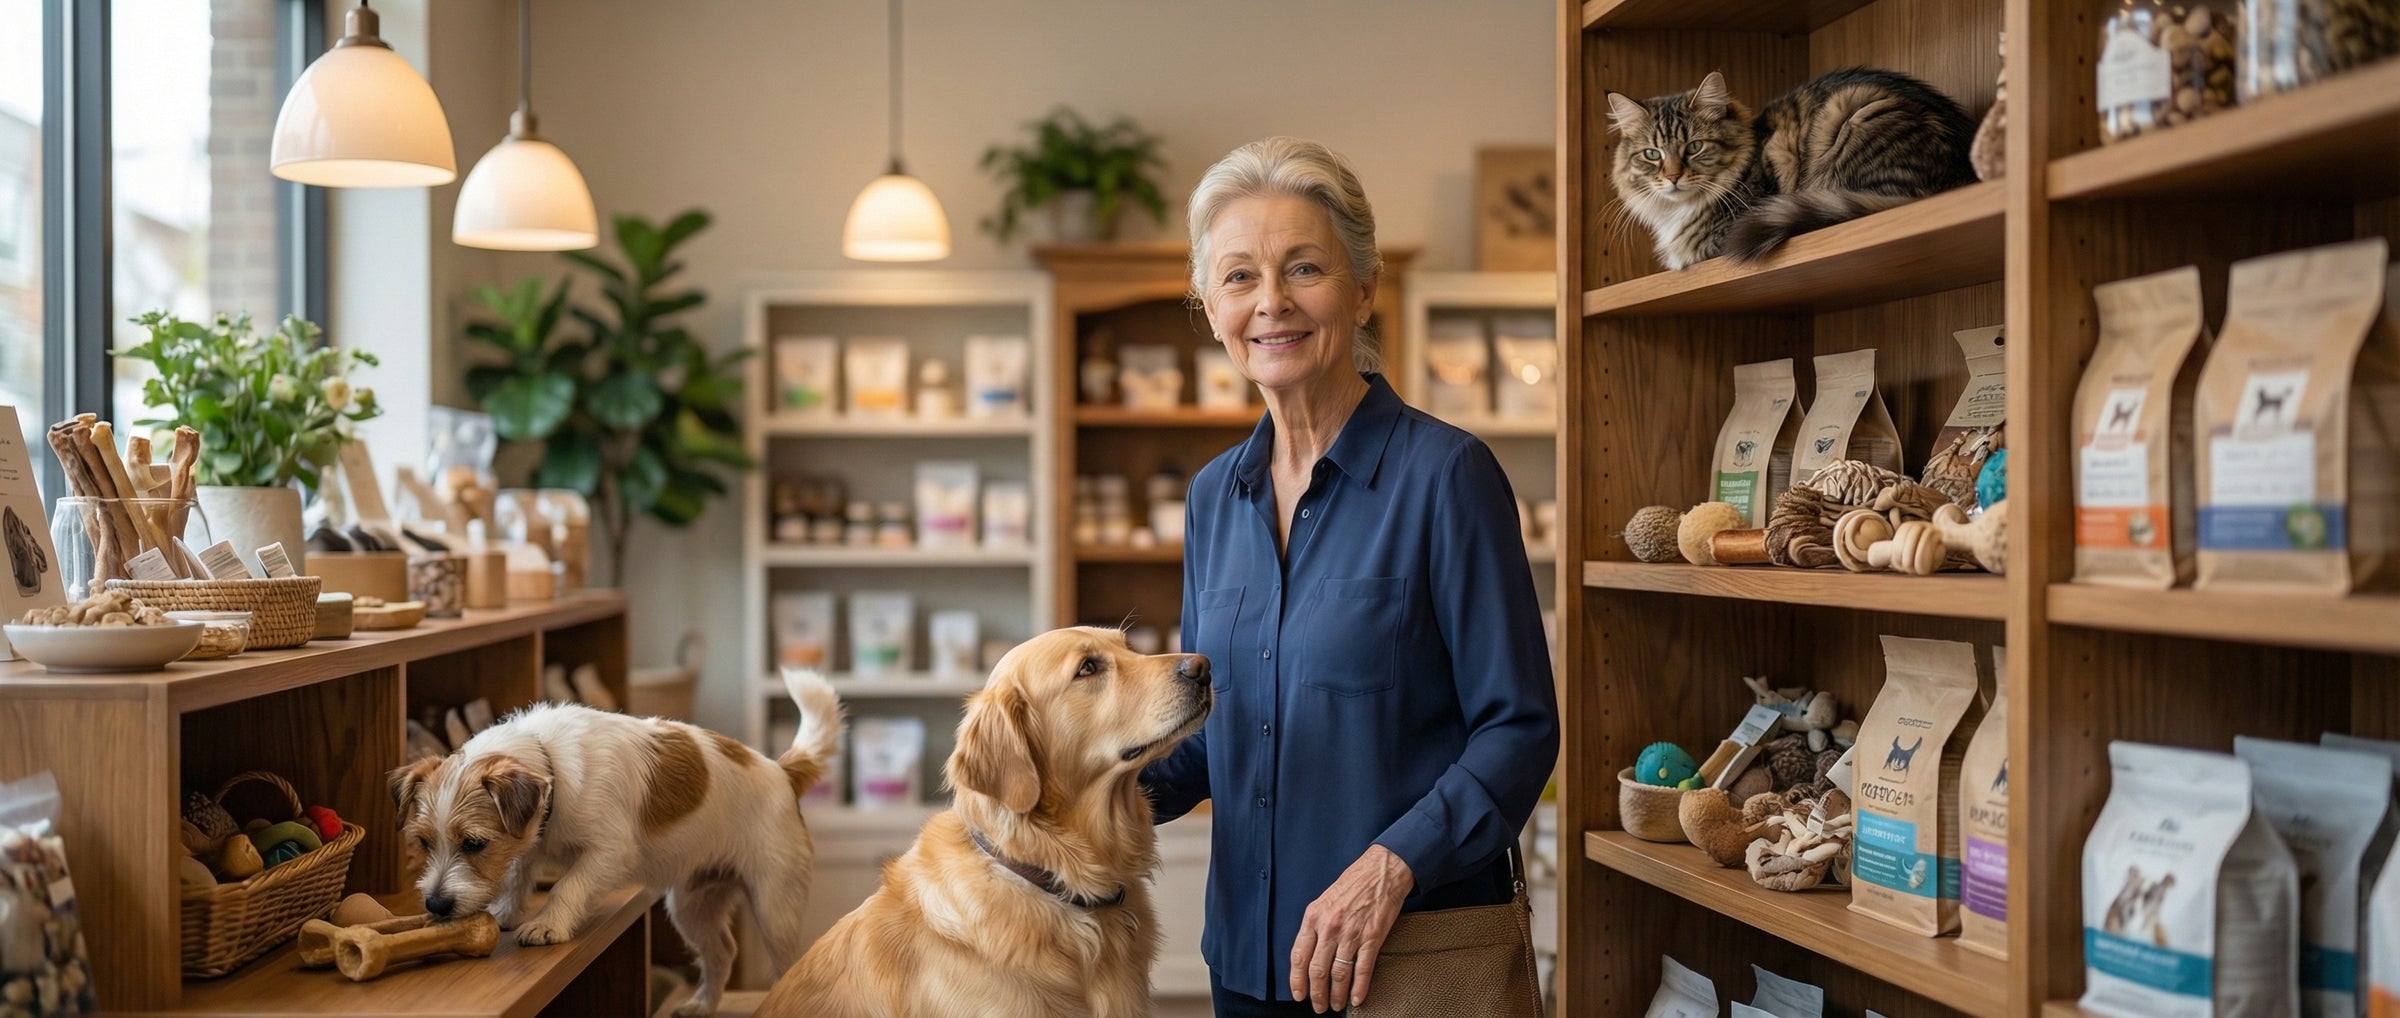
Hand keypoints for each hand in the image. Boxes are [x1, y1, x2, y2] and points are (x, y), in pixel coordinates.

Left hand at [1290, 844, 1412, 1012]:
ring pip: (1338, 973)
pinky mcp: (1372, 937)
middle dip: (1316, 994)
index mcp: (1314, 916)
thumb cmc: (1353, 883)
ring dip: (1336, 994)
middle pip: (1317, 970)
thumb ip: (1316, 925)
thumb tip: (1309, 952)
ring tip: (1336, 1005)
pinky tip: (1357, 998)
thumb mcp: (1325, 900)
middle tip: (1318, 1007)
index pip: (1298, 955)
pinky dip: (1359, 987)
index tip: (1298, 994)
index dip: (1297, 980)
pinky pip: (1362, 968)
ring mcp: (1351, 933)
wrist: (1382, 870)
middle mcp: (1329, 926)